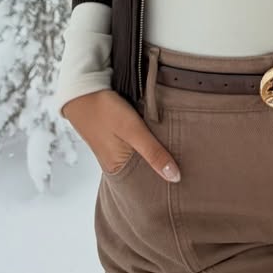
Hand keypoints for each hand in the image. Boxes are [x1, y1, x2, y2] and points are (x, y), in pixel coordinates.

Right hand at [62, 89, 180, 180]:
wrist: (82, 89)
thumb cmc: (105, 110)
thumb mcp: (132, 130)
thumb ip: (153, 152)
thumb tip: (175, 177)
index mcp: (117, 169)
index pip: (147, 182)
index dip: (165, 182)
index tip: (188, 181)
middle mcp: (115, 164)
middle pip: (145, 170)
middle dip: (163, 168)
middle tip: (190, 168)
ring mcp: (115, 150)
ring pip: (142, 157)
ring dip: (156, 154)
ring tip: (182, 155)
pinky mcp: (116, 137)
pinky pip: (136, 146)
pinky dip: (148, 144)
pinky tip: (161, 140)